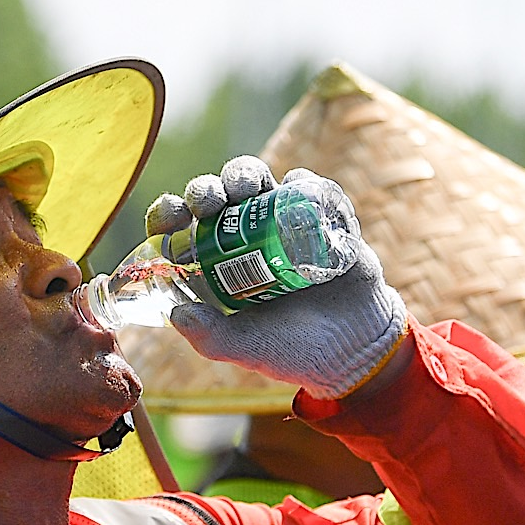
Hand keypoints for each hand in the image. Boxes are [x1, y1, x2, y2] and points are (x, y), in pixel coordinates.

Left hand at [144, 156, 407, 399]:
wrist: (356, 347)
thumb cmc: (294, 350)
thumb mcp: (248, 348)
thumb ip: (211, 336)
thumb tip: (176, 312)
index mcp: (213, 265)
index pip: (180, 230)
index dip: (168, 214)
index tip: (173, 217)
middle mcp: (242, 239)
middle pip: (214, 197)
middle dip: (206, 189)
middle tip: (212, 201)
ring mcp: (280, 223)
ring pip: (254, 181)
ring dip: (243, 174)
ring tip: (248, 189)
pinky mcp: (318, 215)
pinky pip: (305, 186)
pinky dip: (299, 181)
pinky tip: (296, 189)